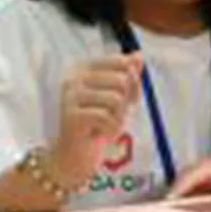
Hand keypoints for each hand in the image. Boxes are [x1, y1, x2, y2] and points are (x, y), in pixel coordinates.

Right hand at [51, 52, 142, 187]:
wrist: (74, 156)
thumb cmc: (99, 125)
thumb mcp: (120, 98)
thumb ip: (129, 76)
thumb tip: (139, 54)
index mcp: (85, 67)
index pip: (122, 63)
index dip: (134, 83)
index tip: (127, 99)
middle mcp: (75, 76)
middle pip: (122, 80)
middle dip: (126, 104)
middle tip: (113, 118)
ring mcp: (70, 94)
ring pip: (116, 99)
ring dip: (119, 118)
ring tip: (106, 127)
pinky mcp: (70, 114)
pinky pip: (106, 117)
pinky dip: (111, 129)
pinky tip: (99, 135)